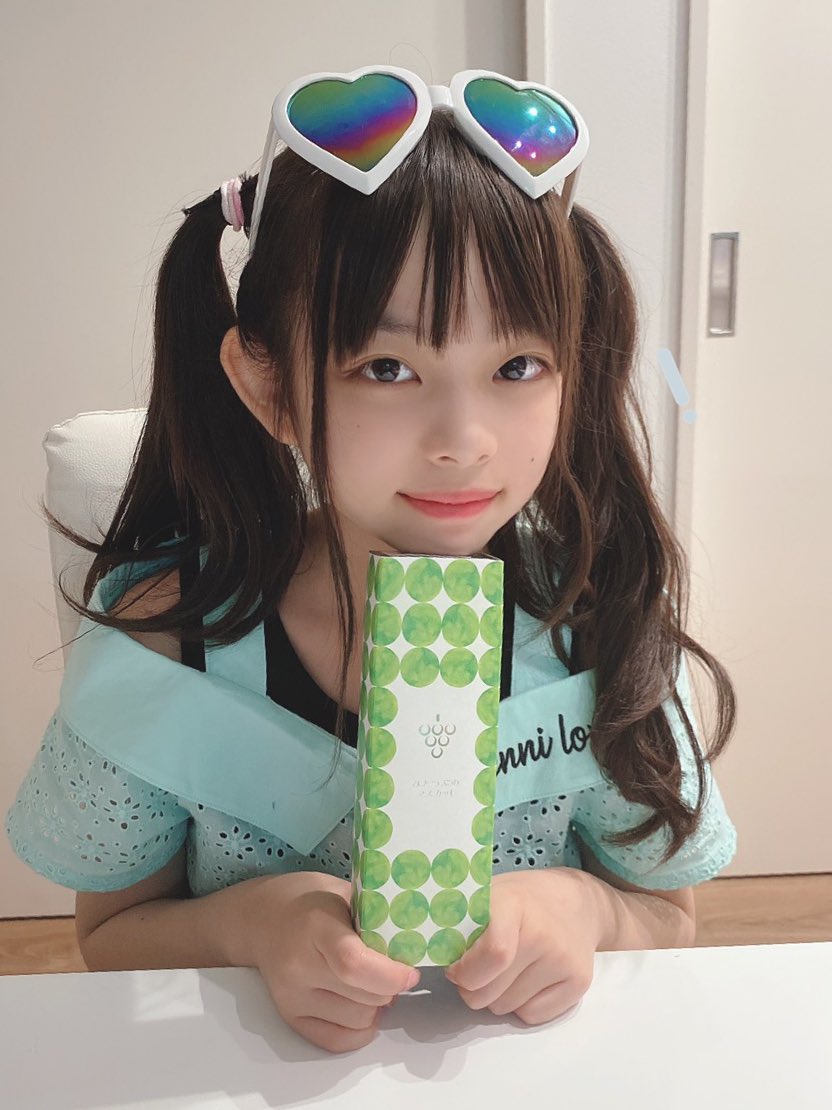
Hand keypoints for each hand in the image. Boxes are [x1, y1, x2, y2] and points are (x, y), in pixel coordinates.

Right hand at [246, 871, 419, 1053]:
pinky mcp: (289, 1016)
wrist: (262, 918)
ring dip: (376, 1006)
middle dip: (390, 988)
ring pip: (357, 1021)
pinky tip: (363, 1005)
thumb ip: (375, 915)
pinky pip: (336, 1041)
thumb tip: (416, 940)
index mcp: (315, 926)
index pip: (353, 963)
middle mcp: (299, 965)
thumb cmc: (311, 900)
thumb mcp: (344, 892)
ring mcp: (291, 995)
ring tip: (374, 984)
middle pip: (362, 997)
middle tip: (395, 971)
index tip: (410, 971)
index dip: (390, 975)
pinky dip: (360, 1029)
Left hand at [443, 867, 600, 1025]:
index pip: (492, 954)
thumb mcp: (489, 895)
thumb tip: (431, 953)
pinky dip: (520, 1006)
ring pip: (506, 1008)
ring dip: (496, 996)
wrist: (577, 902)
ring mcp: (564, 961)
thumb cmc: (522, 900)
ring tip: (506, 970)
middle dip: (472, 988)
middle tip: (476, 971)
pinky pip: (531, 1016)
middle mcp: (544, 935)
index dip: (465, 971)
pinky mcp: (579, 983)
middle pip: (490, 992)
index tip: (455, 968)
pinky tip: (527, 979)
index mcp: (514, 905)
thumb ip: (461, 923)